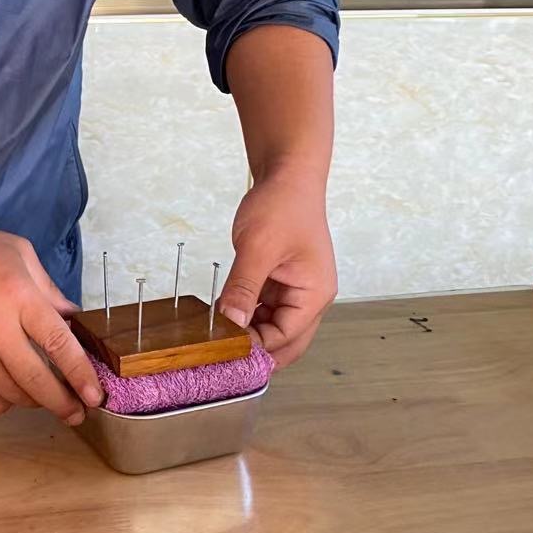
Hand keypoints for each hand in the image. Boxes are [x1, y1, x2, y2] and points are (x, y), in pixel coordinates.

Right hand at [0, 214, 103, 424]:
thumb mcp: (20, 253)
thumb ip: (49, 291)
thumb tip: (74, 321)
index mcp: (18, 296)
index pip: (59, 344)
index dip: (81, 374)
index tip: (95, 394)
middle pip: (37, 381)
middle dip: (64, 403)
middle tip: (78, 411)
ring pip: (12, 395)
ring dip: (35, 401)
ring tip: (45, 395)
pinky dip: (3, 403)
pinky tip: (11, 391)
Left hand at [216, 169, 336, 366]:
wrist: (287, 175)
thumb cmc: (283, 205)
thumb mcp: (258, 247)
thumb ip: (244, 287)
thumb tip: (232, 323)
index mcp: (315, 294)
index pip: (286, 337)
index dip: (258, 348)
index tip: (226, 351)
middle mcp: (309, 297)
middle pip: (285, 340)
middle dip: (258, 350)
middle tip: (223, 357)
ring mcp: (294, 290)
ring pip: (272, 326)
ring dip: (248, 333)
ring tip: (217, 337)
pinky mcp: (279, 281)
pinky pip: (262, 308)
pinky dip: (245, 314)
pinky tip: (222, 316)